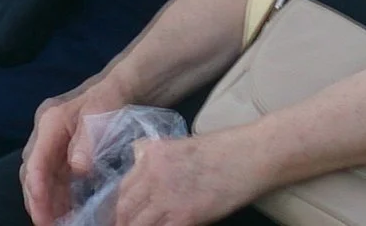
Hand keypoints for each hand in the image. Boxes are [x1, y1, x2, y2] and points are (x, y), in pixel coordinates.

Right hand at [21, 77, 129, 223]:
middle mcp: (45, 132)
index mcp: (50, 121)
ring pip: (40, 177)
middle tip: (46, 225)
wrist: (122, 86)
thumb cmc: (112, 98)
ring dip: (45, 201)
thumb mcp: (103, 112)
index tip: (43, 215)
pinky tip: (67, 211)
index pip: (35, 161)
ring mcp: (51, 142)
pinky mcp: (61, 150)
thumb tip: (77, 168)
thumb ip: (89, 139)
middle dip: (36, 201)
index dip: (37, 190)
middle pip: (31, 172)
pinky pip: (53, 177)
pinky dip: (56, 196)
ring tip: (55, 223)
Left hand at [112, 132, 263, 225]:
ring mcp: (166, 196)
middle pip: (124, 207)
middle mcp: (152, 174)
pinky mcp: (184, 216)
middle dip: (120, 222)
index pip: (122, 187)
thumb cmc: (223, 150)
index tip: (117, 217)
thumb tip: (145, 180)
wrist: (248, 156)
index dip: (117, 207)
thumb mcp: (180, 146)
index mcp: (150, 155)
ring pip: (135, 223)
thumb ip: (158, 162)